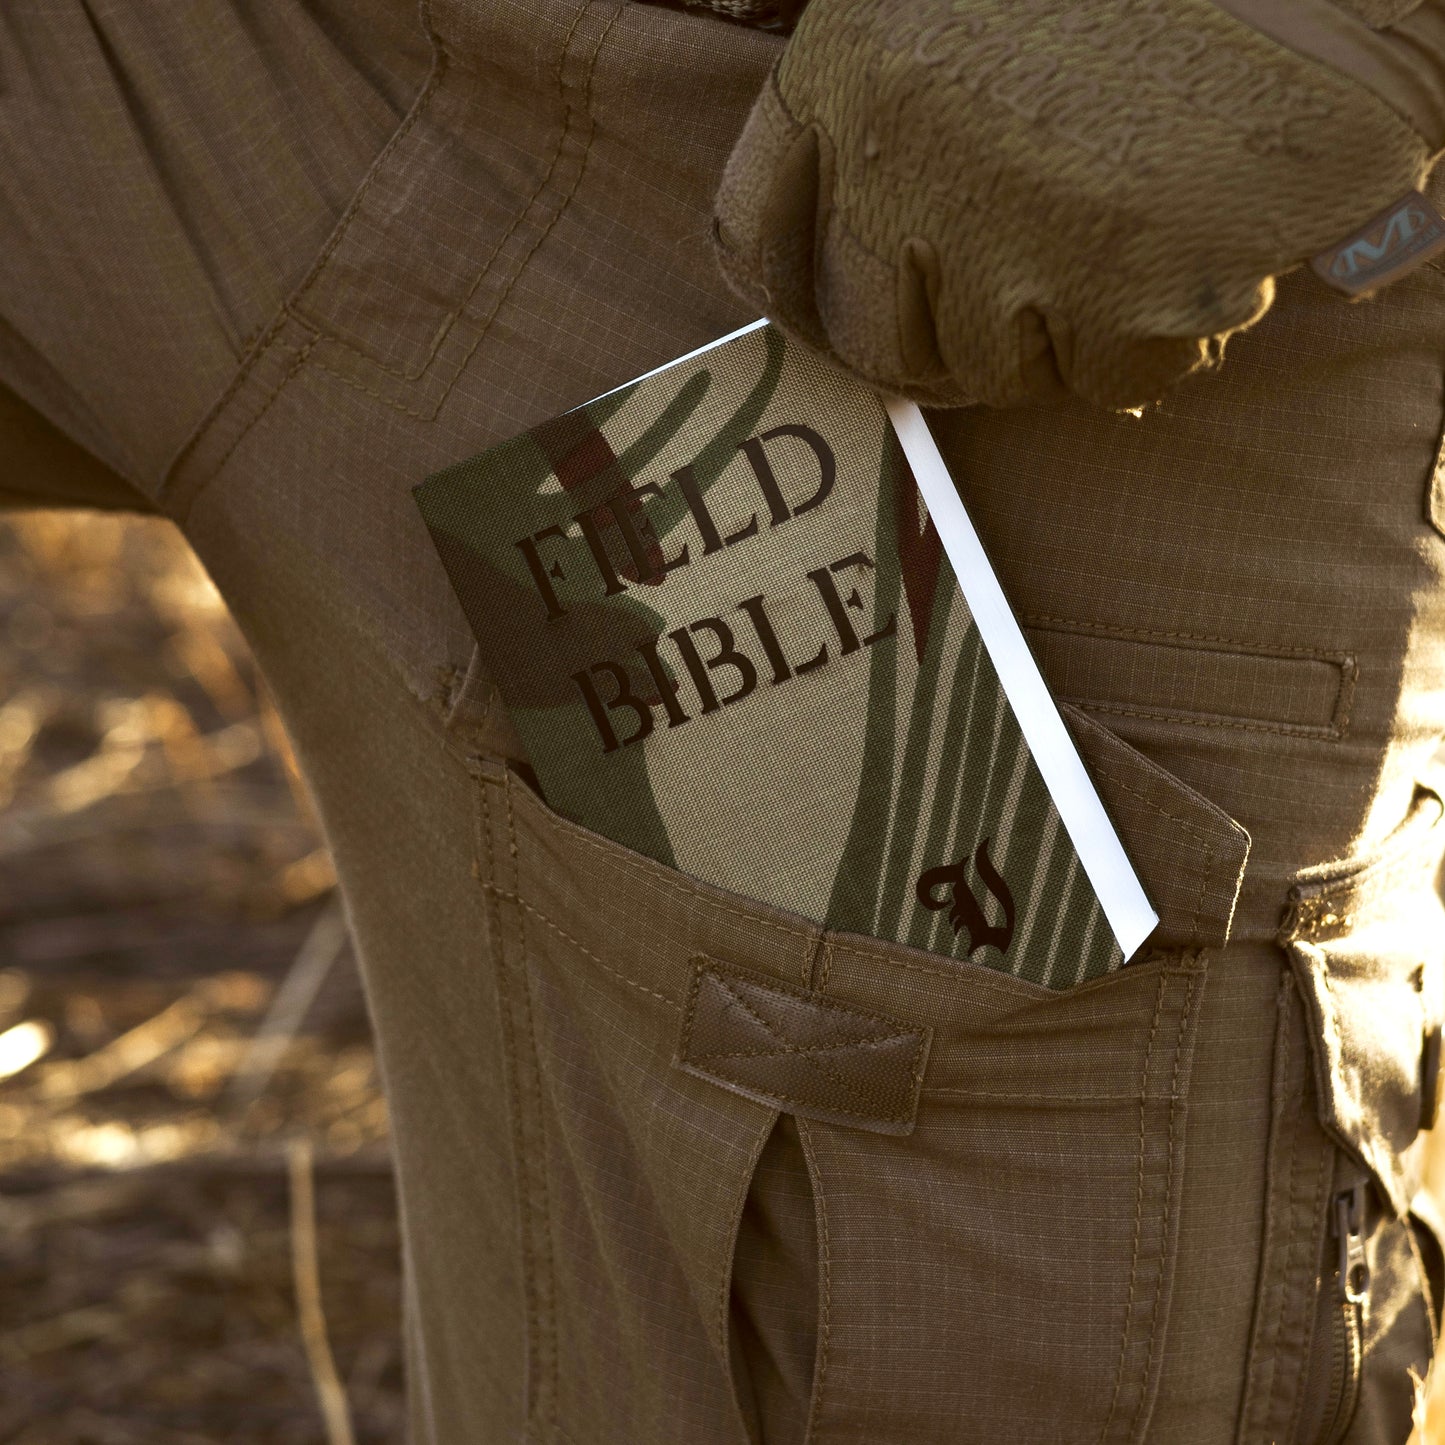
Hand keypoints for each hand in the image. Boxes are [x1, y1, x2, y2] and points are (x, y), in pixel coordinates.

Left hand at [713, 0, 1443, 409]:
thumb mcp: (962, 4)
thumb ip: (889, 111)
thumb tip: (849, 244)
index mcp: (850, 69)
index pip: (757, 233)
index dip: (797, 287)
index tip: (831, 309)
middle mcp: (906, 164)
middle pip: (872, 337)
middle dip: (938, 334)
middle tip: (1013, 295)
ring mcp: (1013, 242)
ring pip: (994, 371)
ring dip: (1057, 331)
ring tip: (1130, 228)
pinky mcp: (1125, 299)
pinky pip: (1110, 381)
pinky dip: (1154, 340)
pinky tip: (1196, 249)